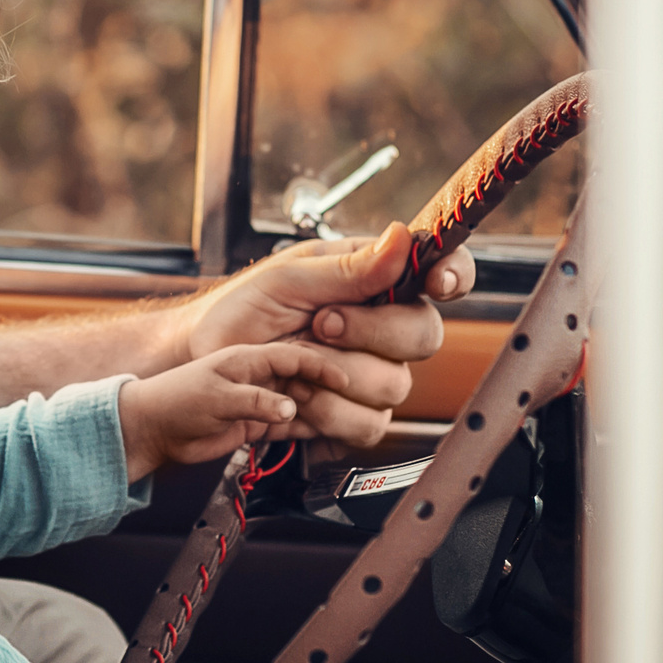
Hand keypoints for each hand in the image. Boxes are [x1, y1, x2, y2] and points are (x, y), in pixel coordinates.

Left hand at [116, 341, 365, 479]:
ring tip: (342, 423)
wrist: (154, 430)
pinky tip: (330, 439)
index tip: (342, 379)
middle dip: (330, 390)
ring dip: (325, 413)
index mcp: (253, 357)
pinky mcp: (261, 425)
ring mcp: (265, 402)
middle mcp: (264, 378)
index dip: (324, 365)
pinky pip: (297, 428)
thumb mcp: (215, 395)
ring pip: (309, 405)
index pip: (299, 355)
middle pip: (312, 380)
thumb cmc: (175, 399)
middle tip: (343, 404)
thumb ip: (254, 401)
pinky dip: (314, 434)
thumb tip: (291, 408)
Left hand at [176, 224, 465, 439]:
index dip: (454, 276)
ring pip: (396, 385)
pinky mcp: (355, 416)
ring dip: (337, 374)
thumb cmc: (243, 309)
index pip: (442, 271)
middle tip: (321, 323)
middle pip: (425, 335)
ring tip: (296, 359)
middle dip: (369, 331)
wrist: (208, 363)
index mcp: (377, 280)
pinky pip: (370, 424)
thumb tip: (401, 238)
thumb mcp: (287, 278)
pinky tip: (300, 393)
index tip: (437, 282)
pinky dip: (328, 412)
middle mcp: (385, 328)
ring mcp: (374, 374)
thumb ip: (349, 268)